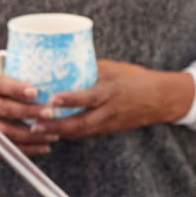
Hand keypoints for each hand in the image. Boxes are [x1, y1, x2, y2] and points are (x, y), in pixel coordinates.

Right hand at [0, 68, 57, 154]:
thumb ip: (3, 80)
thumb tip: (41, 81)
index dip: (16, 88)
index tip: (35, 91)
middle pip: (4, 109)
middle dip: (29, 112)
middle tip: (49, 113)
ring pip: (5, 131)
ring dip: (31, 135)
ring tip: (53, 134)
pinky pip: (3, 145)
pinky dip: (25, 148)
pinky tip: (43, 147)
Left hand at [45, 60, 194, 140]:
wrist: (160, 99)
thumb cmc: (135, 79)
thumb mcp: (113, 69)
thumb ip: (89, 68)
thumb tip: (62, 63)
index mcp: (111, 91)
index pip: (88, 98)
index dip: (69, 100)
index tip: (51, 99)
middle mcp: (109, 111)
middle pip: (80, 123)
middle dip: (56, 126)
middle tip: (35, 123)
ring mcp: (108, 123)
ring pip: (80, 132)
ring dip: (58, 132)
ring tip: (37, 129)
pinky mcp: (108, 130)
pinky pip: (85, 133)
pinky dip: (69, 133)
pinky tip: (53, 130)